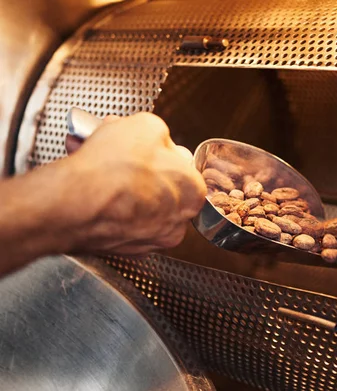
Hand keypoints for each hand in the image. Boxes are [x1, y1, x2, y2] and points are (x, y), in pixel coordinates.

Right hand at [65, 112, 205, 253]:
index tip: (144, 147)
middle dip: (136, 166)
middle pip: (159, 186)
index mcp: (193, 192)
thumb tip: (156, 138)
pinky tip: (90, 184)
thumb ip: (160, 134)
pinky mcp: (124, 250)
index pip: (183, 168)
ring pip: (136, 203)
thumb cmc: (113, 168)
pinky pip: (118, 220)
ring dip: (117, 181)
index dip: (159, 152)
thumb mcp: (147, 125)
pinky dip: (106, 204)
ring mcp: (150, 239)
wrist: (72, 203)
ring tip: (95, 160)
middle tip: (116, 151)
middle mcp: (177, 222)